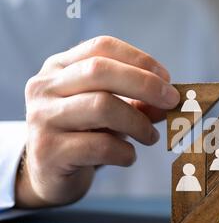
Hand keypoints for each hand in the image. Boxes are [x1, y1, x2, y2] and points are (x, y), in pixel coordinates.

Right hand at [16, 36, 179, 207]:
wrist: (48, 175)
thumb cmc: (84, 135)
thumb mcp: (110, 113)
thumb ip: (138, 103)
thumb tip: (171, 100)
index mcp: (59, 67)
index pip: (101, 47)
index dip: (139, 60)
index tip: (167, 78)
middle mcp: (44, 87)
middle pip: (100, 71)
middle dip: (145, 84)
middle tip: (172, 102)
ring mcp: (42, 118)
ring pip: (102, 106)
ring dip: (138, 122)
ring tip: (151, 136)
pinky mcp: (48, 151)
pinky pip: (100, 146)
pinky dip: (125, 152)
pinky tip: (128, 157)